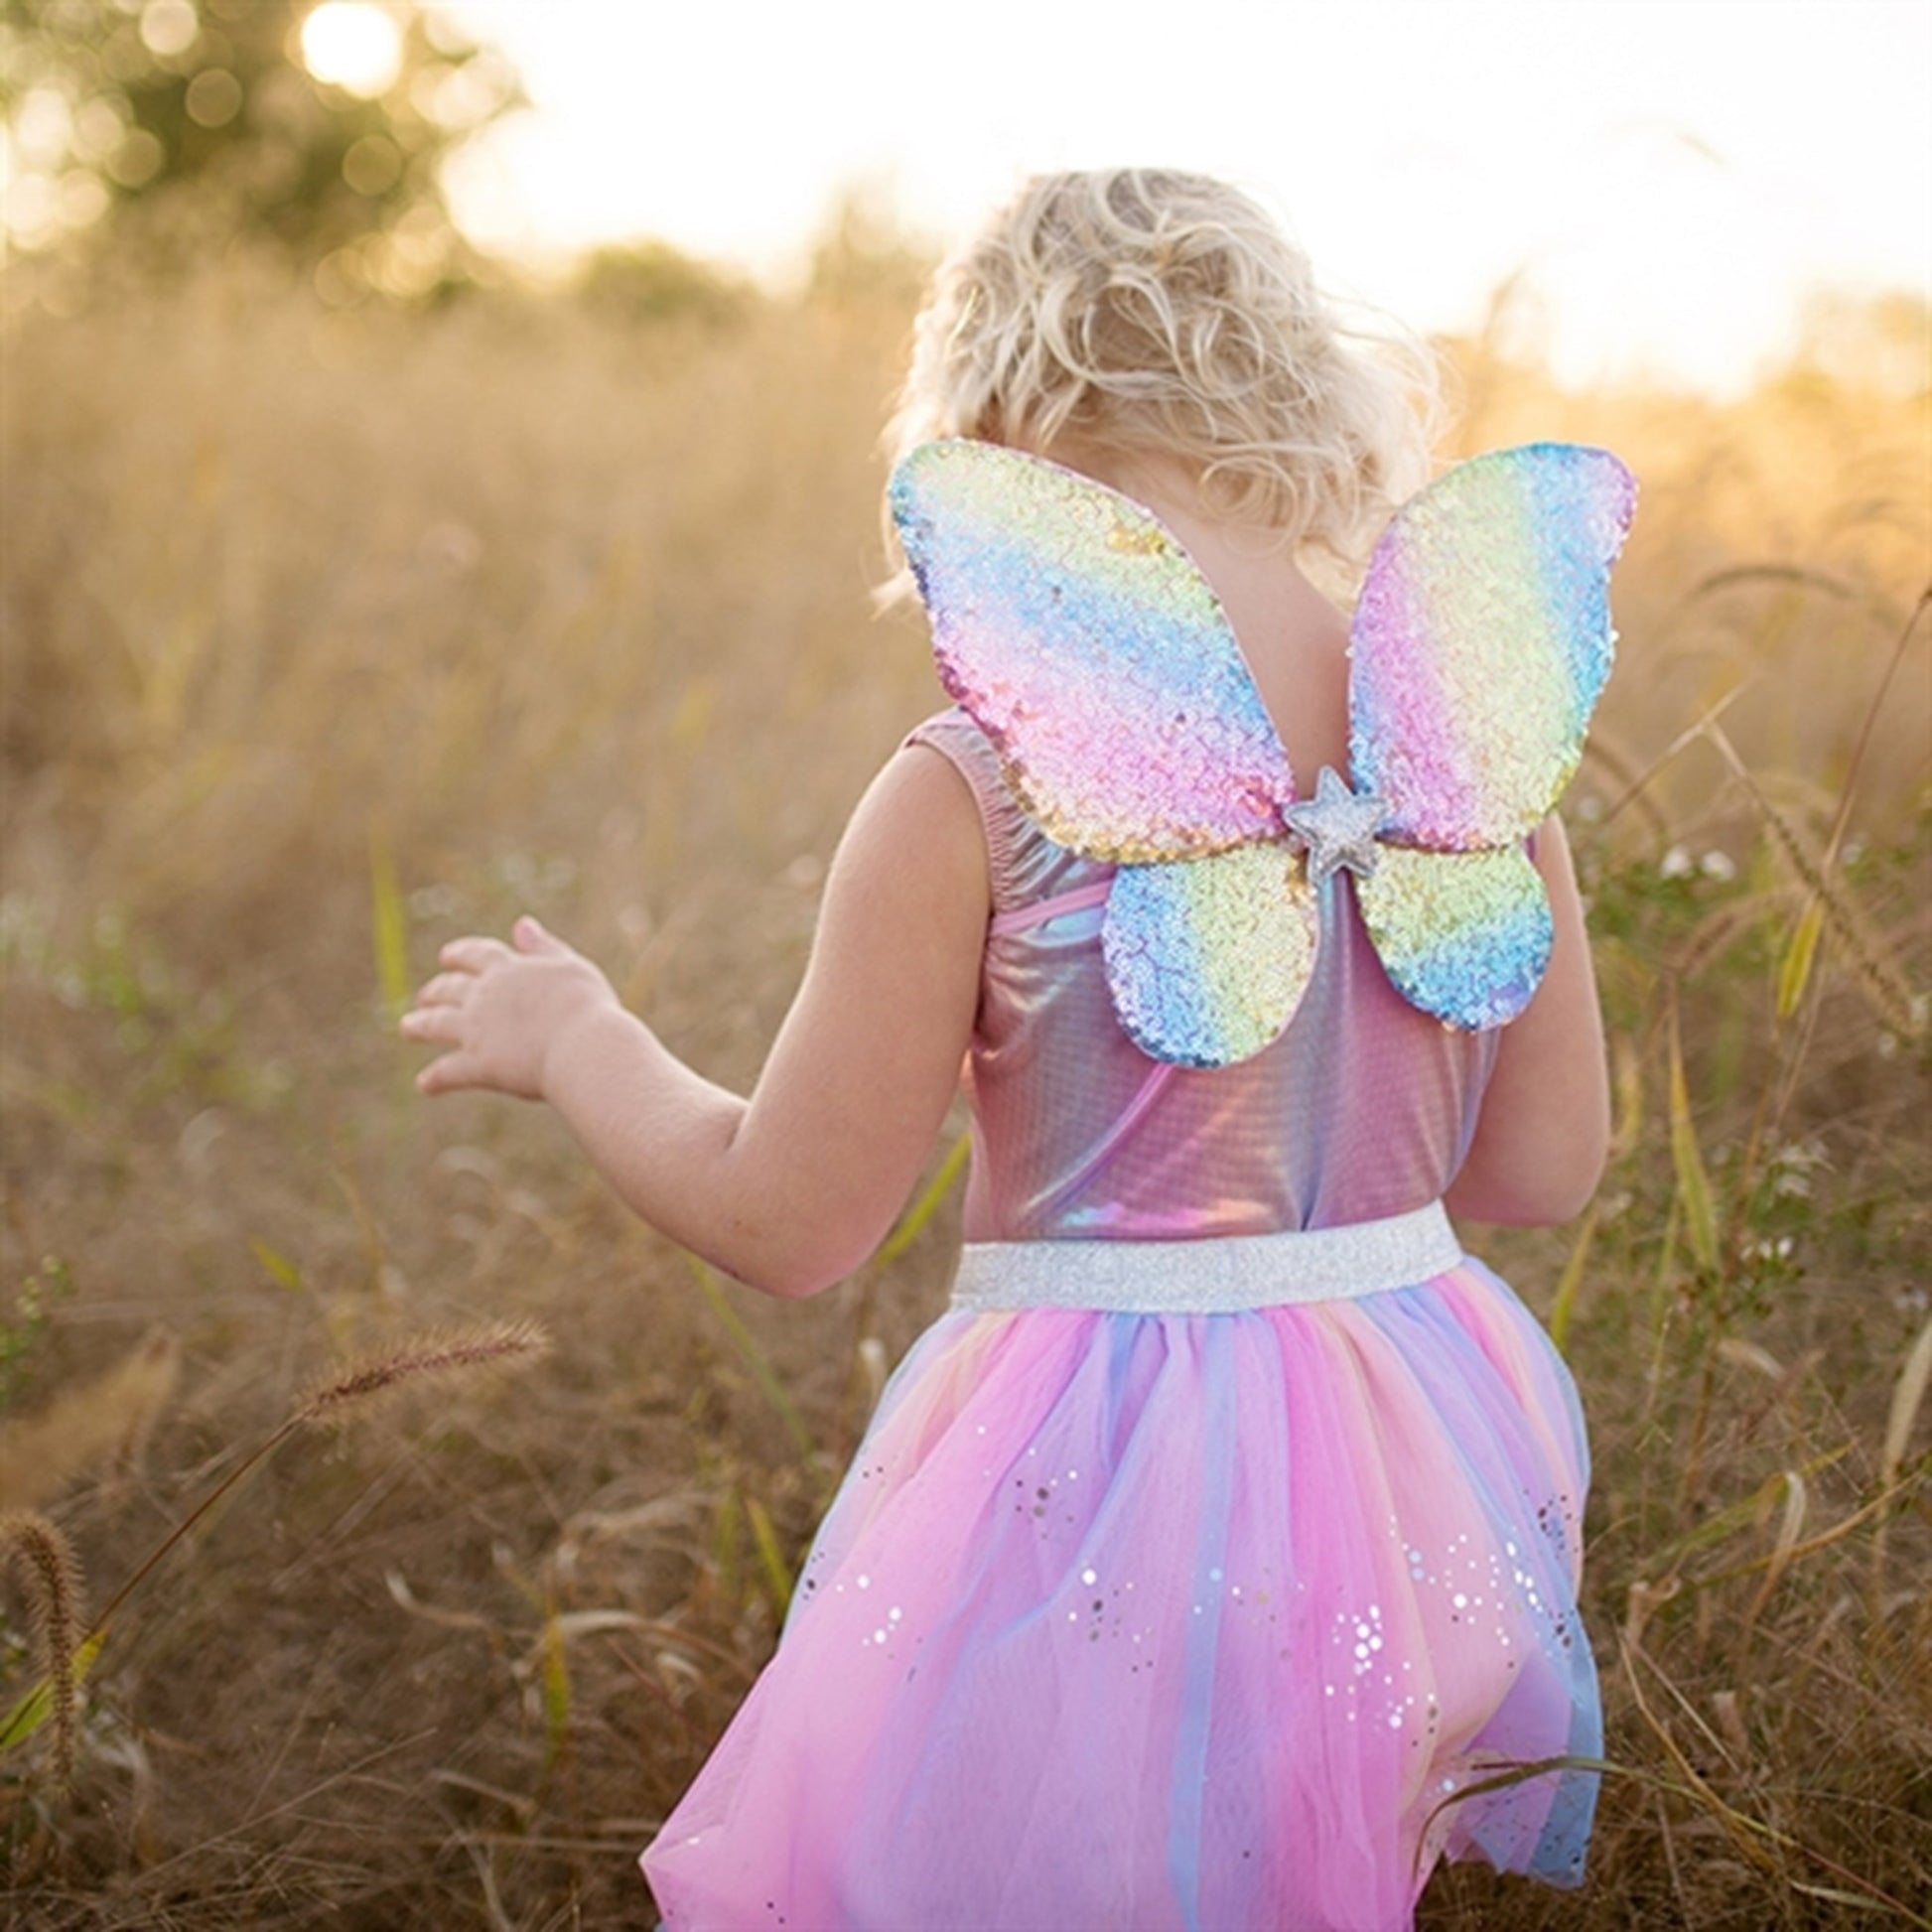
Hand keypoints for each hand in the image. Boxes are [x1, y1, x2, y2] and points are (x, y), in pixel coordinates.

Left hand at [401, 916, 620, 1100]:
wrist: (582, 1046)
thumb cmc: (586, 1007)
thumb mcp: (570, 967)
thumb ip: (544, 948)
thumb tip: (522, 924)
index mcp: (508, 969)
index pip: (477, 954)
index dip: (460, 954)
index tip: (447, 956)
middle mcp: (484, 996)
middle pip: (450, 989)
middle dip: (436, 990)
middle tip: (425, 995)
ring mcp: (476, 1030)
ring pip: (437, 1024)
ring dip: (419, 1025)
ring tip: (407, 1027)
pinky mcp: (478, 1064)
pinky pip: (448, 1072)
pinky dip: (435, 1079)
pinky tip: (425, 1085)